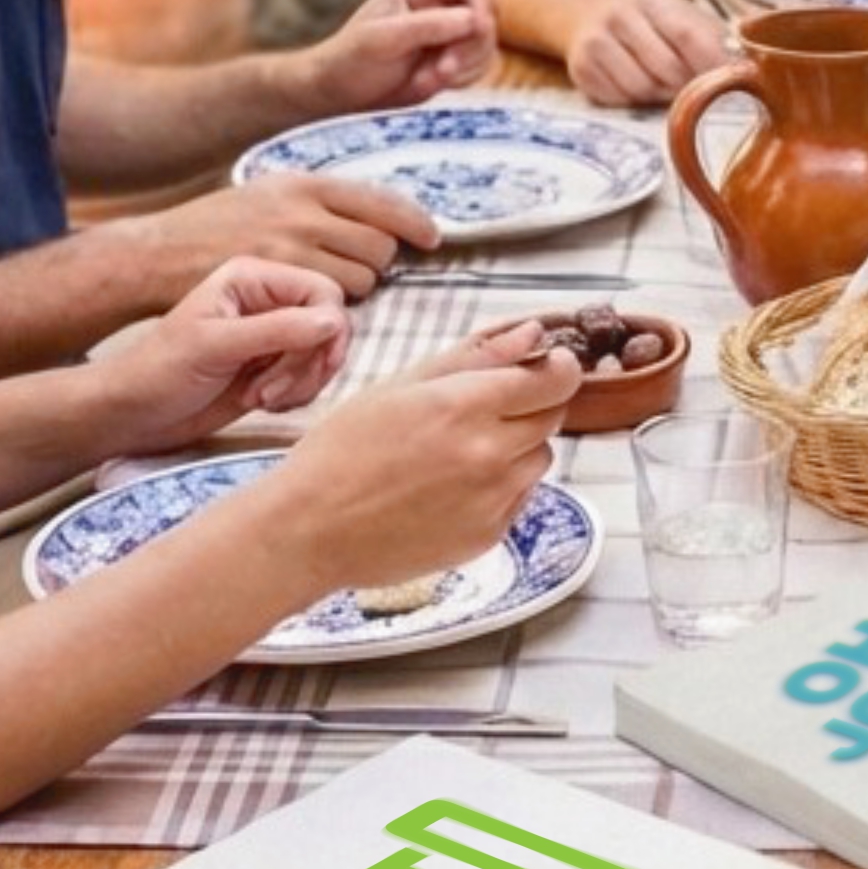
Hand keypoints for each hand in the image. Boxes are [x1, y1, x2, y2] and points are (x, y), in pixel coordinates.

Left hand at [93, 258, 352, 453]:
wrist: (133, 414)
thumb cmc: (160, 372)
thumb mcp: (216, 346)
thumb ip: (278, 330)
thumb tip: (336, 322)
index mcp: (253, 278)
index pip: (324, 292)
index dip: (328, 329)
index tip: (308, 363)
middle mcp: (269, 301)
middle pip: (331, 325)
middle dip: (309, 363)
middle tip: (270, 391)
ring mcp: (274, 335)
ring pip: (325, 354)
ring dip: (301, 383)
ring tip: (259, 398)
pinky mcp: (274, 367)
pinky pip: (313, 378)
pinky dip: (297, 396)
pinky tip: (261, 403)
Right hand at [123, 173, 439, 305]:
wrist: (153, 255)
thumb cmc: (210, 230)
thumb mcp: (266, 195)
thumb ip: (315, 203)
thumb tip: (369, 215)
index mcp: (304, 184)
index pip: (383, 200)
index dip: (415, 222)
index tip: (432, 237)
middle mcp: (303, 211)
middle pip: (381, 243)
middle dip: (378, 261)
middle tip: (358, 272)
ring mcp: (290, 247)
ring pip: (363, 278)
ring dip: (355, 290)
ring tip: (324, 291)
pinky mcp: (276, 282)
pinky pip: (332, 303)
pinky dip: (330, 310)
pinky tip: (307, 308)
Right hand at [256, 320, 582, 596]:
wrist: (309, 530)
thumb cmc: (341, 453)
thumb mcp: (401, 385)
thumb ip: (475, 355)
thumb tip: (532, 333)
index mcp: (464, 406)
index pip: (556, 379)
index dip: (558, 367)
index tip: (550, 363)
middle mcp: (488, 455)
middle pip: (553, 416)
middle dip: (532, 404)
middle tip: (484, 409)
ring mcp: (492, 500)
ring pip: (540, 457)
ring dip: (518, 447)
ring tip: (459, 451)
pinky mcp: (489, 535)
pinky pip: (520, 497)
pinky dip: (501, 486)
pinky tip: (452, 485)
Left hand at [293, 0, 498, 113]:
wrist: (340, 92)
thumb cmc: (352, 58)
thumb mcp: (385, 38)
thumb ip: (430, 25)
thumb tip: (476, 19)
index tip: (479, 27)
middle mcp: (440, 3)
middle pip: (486, 12)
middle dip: (472, 44)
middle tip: (445, 68)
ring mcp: (449, 32)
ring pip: (487, 43)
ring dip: (466, 66)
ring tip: (428, 78)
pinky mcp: (453, 58)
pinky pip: (479, 66)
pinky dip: (462, 79)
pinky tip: (430, 83)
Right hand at [565, 0, 728, 106]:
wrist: (588, 14)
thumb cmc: (654, 26)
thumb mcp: (682, 16)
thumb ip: (716, 36)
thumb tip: (758, 52)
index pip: (690, 36)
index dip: (713, 66)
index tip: (733, 85)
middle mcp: (621, 14)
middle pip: (668, 69)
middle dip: (688, 87)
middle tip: (696, 90)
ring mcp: (596, 40)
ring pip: (642, 88)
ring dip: (660, 96)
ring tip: (664, 85)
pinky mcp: (580, 67)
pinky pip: (618, 99)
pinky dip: (633, 101)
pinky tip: (636, 86)